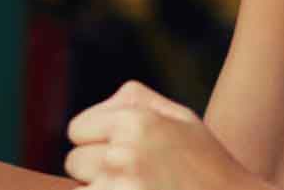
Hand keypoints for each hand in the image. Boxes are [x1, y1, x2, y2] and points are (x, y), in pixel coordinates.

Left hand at [64, 80, 260, 189]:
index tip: (123, 155)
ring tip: (138, 189)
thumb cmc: (209, 166)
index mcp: (136, 120)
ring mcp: (120, 186)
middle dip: (97, 172)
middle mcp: (124, 153)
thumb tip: (100, 104)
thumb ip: (136, 101)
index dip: (97, 143)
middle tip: (136, 178)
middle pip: (74, 162)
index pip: (77, 129)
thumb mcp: (182, 119)